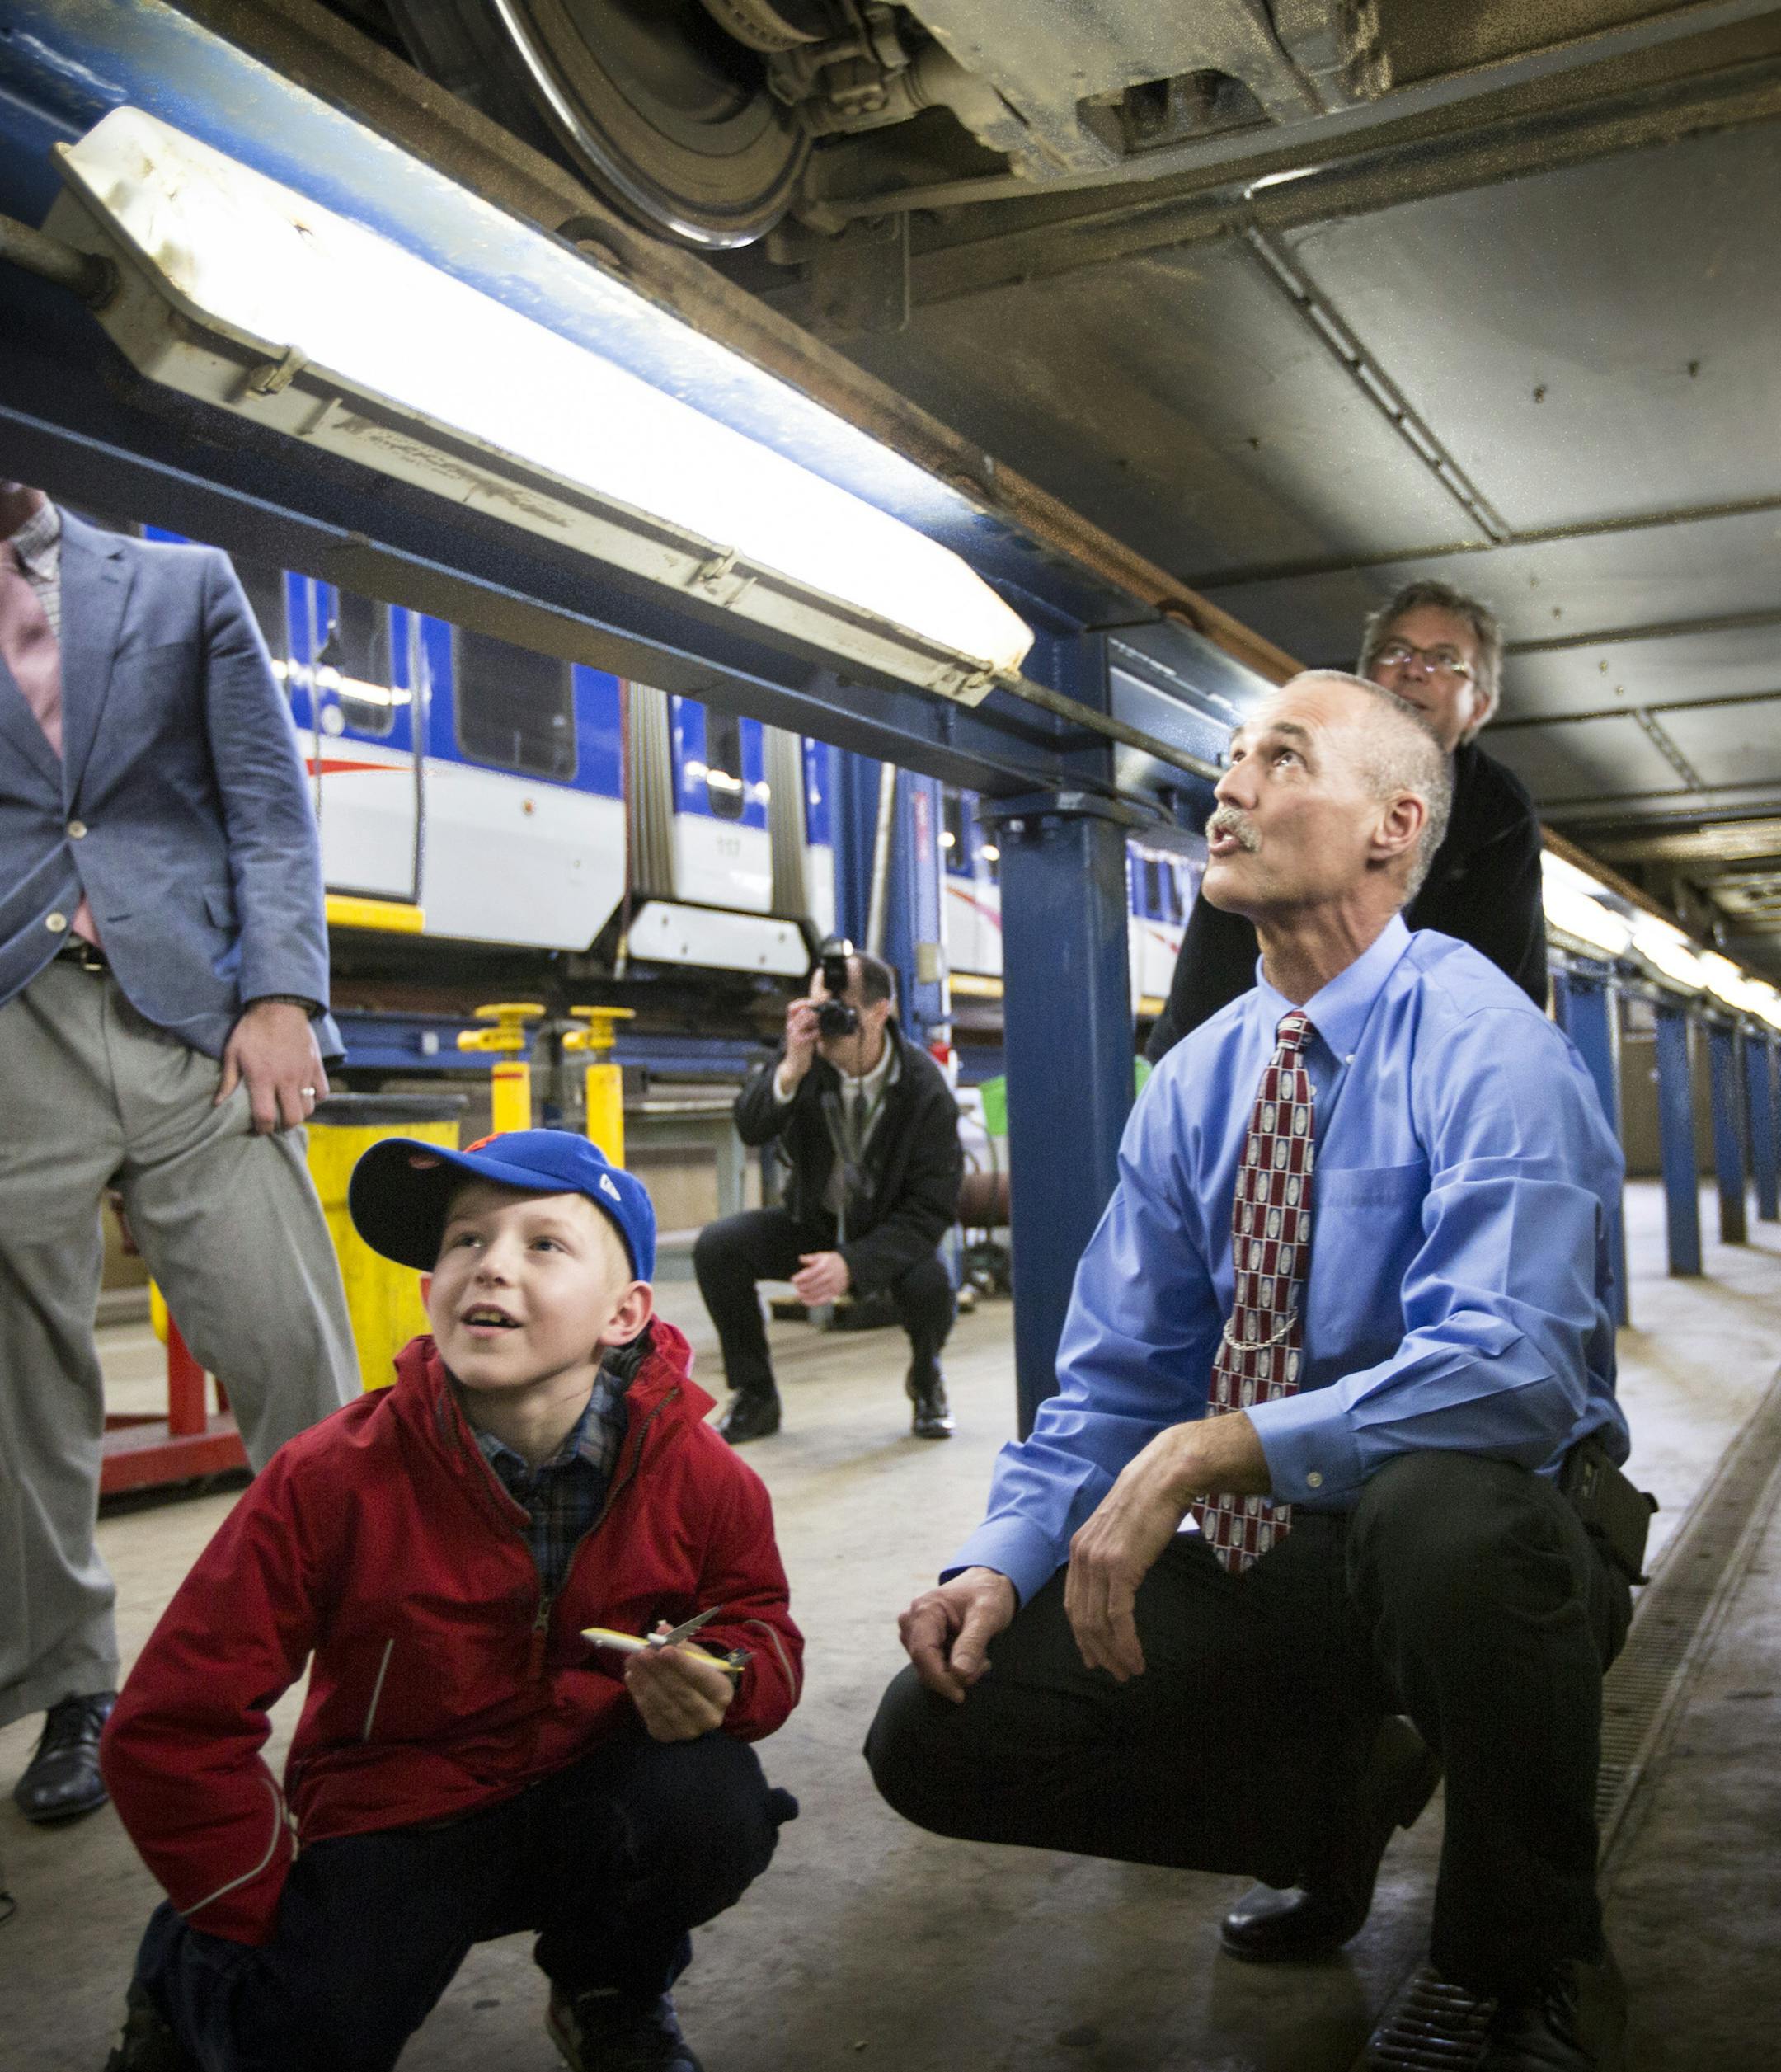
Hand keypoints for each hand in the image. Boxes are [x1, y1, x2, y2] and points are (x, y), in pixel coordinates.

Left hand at [217, 1001, 325, 1133]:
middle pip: (292, 1118)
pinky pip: (323, 1092)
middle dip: (283, 1126)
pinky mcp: (316, 1066)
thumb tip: (218, 1103)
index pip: (265, 1116)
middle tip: (277, 1123)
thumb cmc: (252, 1029)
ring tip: (290, 1110)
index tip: (258, 1129)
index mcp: (262, 1078)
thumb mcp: (233, 1052)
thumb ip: (228, 1080)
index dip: (262, 1129)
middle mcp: (285, 1080)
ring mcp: (304, 1073)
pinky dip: (316, 1098)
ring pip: (309, 1108)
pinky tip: (305, 1094)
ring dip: (300, 1114)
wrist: (279, 1006)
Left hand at [623, 1630, 737, 1742]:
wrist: (698, 1704)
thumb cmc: (700, 1674)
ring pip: (664, 1704)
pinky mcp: (668, 1736)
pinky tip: (632, 1677)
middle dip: (659, 1671)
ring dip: (645, 1681)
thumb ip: (681, 1644)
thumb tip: (663, 1630)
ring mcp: (688, 1730)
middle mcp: (710, 1716)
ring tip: (632, 1661)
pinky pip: (651, 1716)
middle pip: (682, 1693)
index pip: (702, 1678)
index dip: (682, 1663)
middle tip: (642, 1652)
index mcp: (722, 1692)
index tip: (664, 1648)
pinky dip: (640, 1695)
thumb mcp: (698, 1657)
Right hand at [781, 996, 820, 1087]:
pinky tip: (821, 1033)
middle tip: (824, 1012)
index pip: (791, 1007)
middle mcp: (790, 1027)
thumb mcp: (800, 1034)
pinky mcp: (800, 1043)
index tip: (813, 1003)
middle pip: (802, 1011)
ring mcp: (794, 1034)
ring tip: (823, 1022)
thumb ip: (806, 1024)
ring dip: (817, 1019)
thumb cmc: (800, 1049)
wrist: (794, 1065)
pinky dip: (818, 1032)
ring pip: (806, 1019)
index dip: (802, 1002)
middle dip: (815, 1010)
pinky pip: (812, 1033)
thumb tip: (817, 1014)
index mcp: (790, 1024)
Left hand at [791, 1251, 849, 1305]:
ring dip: (804, 1295)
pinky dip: (812, 1302)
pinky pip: (821, 1300)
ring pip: (815, 1293)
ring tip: (798, 1295)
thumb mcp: (823, 1256)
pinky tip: (805, 1301)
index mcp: (824, 1266)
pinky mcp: (834, 1293)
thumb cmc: (833, 1261)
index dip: (799, 1278)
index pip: (809, 1274)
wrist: (850, 1268)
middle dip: (801, 1287)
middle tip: (796, 1287)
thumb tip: (801, 1258)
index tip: (793, 1279)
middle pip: (811, 1285)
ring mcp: (832, 1286)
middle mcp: (828, 1277)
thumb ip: (811, 1258)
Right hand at [897, 1567, 1015, 1703]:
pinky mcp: (920, 1640)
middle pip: (924, 1665)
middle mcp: (912, 1620)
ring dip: (956, 1673)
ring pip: (928, 1669)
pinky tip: (971, 1656)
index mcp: (924, 1610)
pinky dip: (953, 1669)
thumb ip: (973, 1643)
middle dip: (954, 1676)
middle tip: (984, 1665)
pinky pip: (932, 1666)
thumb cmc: (988, 1594)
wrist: (986, 1583)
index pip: (923, 1654)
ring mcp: (914, 1631)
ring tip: (981, 1657)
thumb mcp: (988, 1615)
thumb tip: (959, 1673)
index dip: (940, 1679)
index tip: (960, 1695)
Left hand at [1064, 1412, 1268, 1681]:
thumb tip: (1119, 1578)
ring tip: (1129, 1671)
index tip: (1096, 1657)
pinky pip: (1118, 1617)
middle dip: (1097, 1651)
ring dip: (1114, 1653)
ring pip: (1098, 1623)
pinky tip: (1137, 1657)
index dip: (1083, 1635)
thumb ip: (1113, 1554)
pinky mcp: (1119, 1567)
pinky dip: (1126, 1643)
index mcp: (1079, 1548)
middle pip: (1081, 1618)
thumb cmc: (1152, 1501)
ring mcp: (1098, 1561)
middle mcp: (1082, 1555)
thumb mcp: (1120, 1530)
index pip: (1073, 1604)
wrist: (1167, 1475)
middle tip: (1115, 1673)